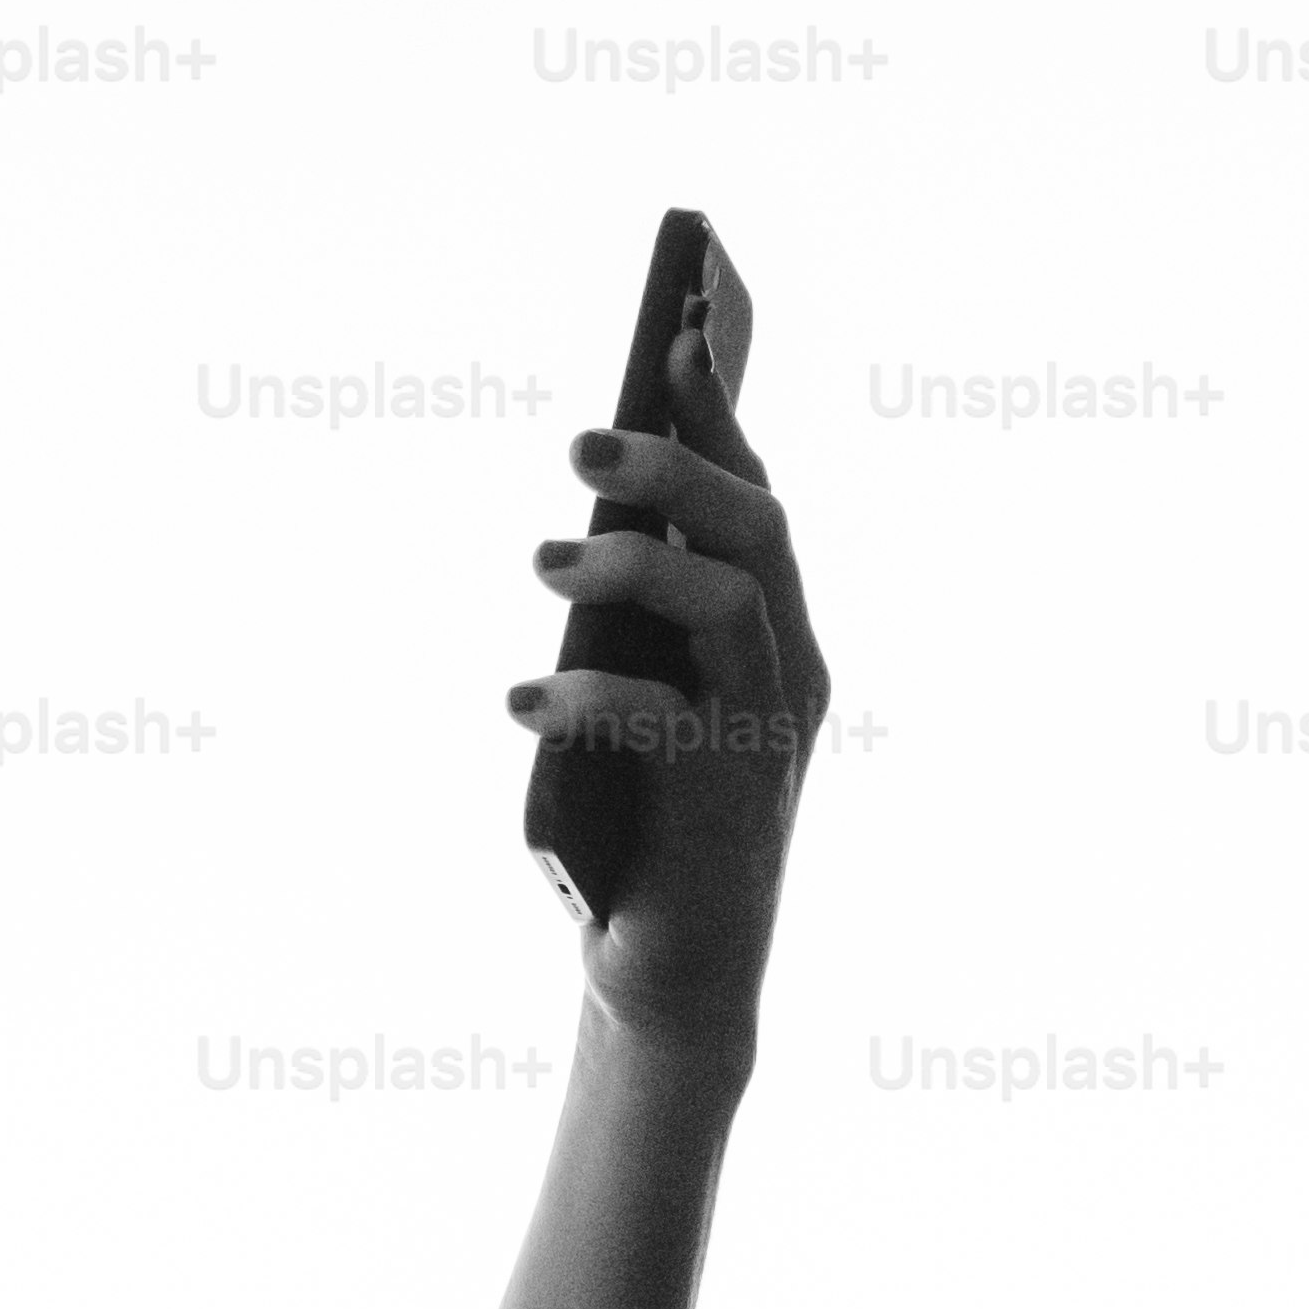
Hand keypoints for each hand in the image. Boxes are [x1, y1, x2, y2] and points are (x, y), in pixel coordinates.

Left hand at [508, 296, 826, 1055]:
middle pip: (757, 529)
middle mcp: (787, 671)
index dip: (721, 413)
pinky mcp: (727, 800)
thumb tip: (577, 536)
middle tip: (582, 436)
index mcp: (769, 637)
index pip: (754, 499)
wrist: (667, 979)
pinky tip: (521, 699)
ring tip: (544, 553)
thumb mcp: (626, 707)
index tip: (674, 330)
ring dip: (635, 562)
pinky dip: (591, 696)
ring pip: (729, 603)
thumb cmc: (637, 835)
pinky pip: (669, 720)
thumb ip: (624, 630)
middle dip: (679, 464)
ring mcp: (767, 734)